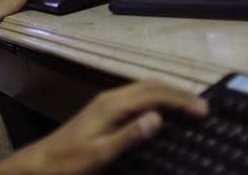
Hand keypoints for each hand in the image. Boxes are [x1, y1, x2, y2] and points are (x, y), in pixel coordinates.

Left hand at [0, 81, 208, 174]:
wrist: (43, 161)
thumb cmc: (71, 160)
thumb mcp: (102, 153)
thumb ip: (130, 135)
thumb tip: (159, 117)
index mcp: (112, 105)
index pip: (153, 94)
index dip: (180, 99)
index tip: (205, 110)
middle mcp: (110, 97)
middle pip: (150, 86)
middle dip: (178, 92)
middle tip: (204, 106)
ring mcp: (106, 102)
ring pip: (143, 89)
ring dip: (167, 93)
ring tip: (190, 105)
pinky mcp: (104, 109)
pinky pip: (136, 97)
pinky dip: (155, 99)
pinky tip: (163, 110)